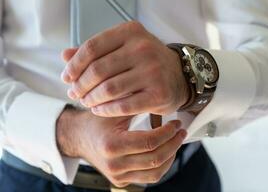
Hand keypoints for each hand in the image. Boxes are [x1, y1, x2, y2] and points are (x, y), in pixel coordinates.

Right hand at [56, 107, 186, 186]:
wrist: (78, 137)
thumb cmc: (95, 121)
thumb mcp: (113, 109)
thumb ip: (134, 105)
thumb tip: (159, 96)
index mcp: (112, 145)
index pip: (149, 142)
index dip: (167, 133)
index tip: (176, 124)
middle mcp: (114, 165)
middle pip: (155, 159)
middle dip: (173, 144)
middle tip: (181, 131)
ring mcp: (117, 176)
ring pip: (155, 173)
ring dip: (170, 156)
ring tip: (176, 141)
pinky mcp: (120, 180)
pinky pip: (148, 177)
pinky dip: (161, 166)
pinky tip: (165, 152)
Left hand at [61, 21, 188, 116]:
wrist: (179, 76)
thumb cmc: (147, 61)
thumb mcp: (123, 47)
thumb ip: (95, 51)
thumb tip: (65, 56)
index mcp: (131, 32)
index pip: (92, 47)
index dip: (74, 65)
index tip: (67, 77)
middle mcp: (143, 48)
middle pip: (98, 70)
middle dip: (80, 85)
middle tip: (74, 93)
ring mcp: (153, 71)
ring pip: (108, 89)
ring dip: (91, 99)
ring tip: (85, 101)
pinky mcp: (158, 94)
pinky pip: (122, 106)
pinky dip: (105, 110)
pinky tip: (98, 110)